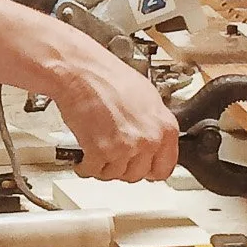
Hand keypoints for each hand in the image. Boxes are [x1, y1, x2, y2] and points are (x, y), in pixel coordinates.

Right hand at [46, 41, 181, 181]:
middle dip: (122, 167)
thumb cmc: (108, 76)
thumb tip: (153, 140)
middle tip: (112, 155)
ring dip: (103, 167)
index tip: (140, 167)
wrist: (81, 71)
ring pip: (115, 175)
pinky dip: (85, 167)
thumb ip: (153, 125)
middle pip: (137, 175)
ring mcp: (125, 148)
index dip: (148, 169)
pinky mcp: (100, 152)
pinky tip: (83, 157)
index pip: (164, 168)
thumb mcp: (146, 97)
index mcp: (165, 127)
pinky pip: (93, 172)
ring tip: (96, 152)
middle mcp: (148, 140)